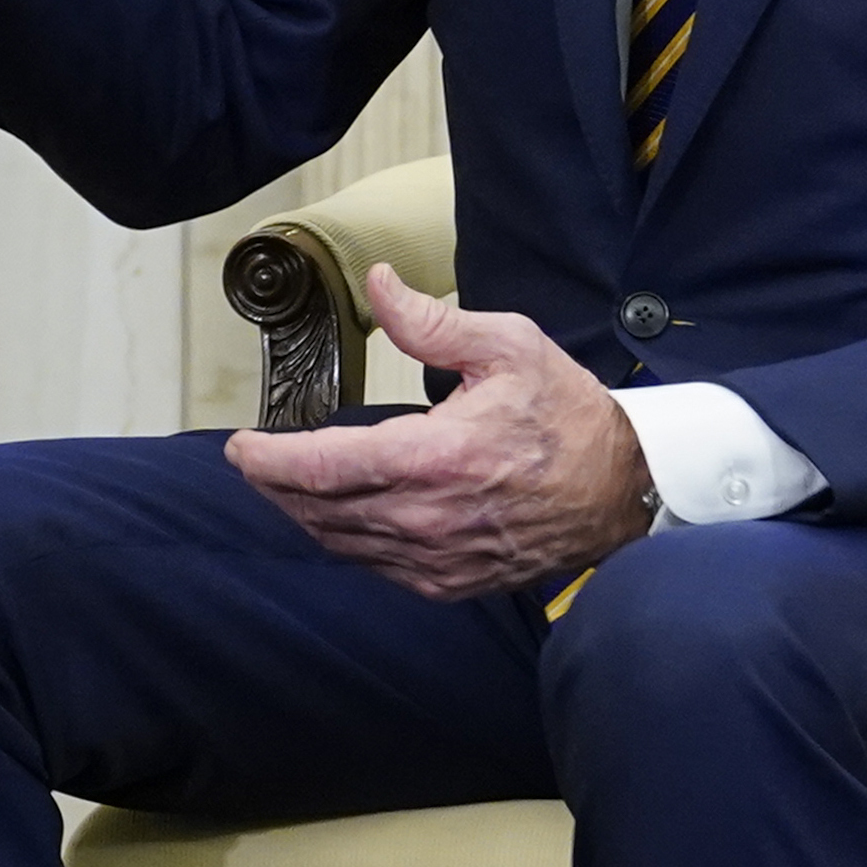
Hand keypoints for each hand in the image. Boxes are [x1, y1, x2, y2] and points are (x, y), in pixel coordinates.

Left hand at [224, 268, 656, 598]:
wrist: (625, 488)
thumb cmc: (569, 416)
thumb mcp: (508, 346)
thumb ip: (430, 322)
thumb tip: (378, 284)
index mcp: (437, 458)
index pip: (321, 467)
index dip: (267, 460)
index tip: (241, 447)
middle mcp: (430, 517)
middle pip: (317, 509)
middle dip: (275, 486)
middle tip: (254, 461)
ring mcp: (439, 557)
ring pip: (340, 542)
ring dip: (302, 514)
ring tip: (283, 483)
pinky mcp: (450, 581)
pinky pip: (374, 565)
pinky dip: (344, 539)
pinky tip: (336, 514)